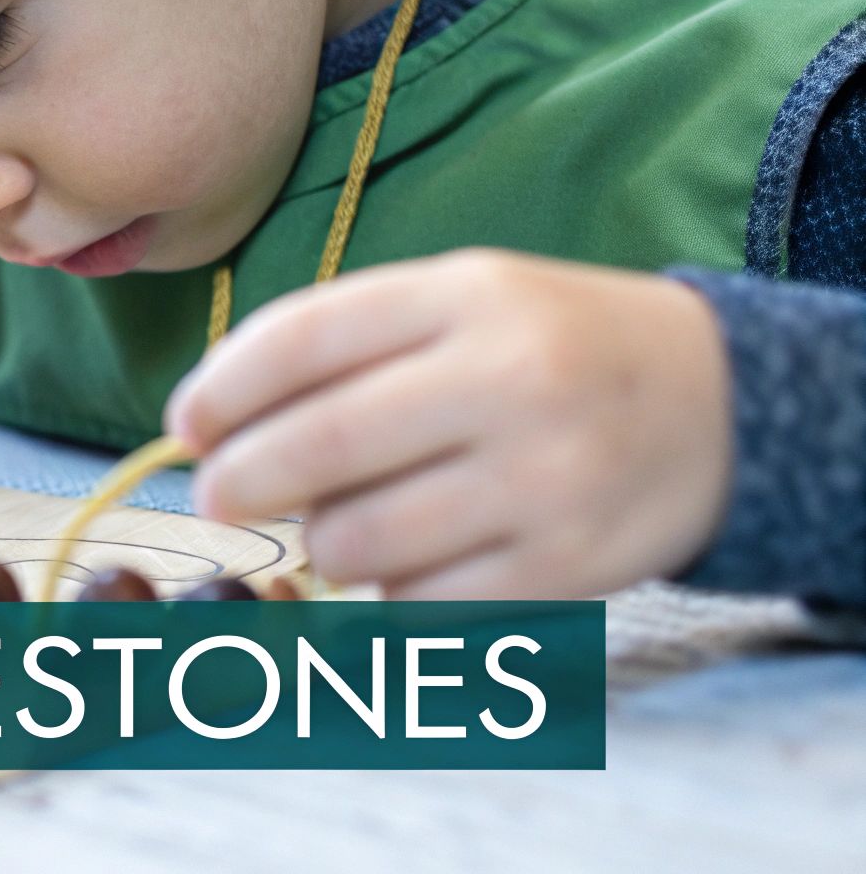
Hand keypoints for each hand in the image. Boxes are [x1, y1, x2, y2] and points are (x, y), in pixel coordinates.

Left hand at [164, 249, 733, 599]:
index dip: (221, 388)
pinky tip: (408, 558)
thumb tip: (206, 421)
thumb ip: (341, 343)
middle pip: (320, 446)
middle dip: (240, 480)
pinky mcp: (564, 568)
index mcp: (468, 297)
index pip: (303, 338)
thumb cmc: (545, 347)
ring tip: (340, 520)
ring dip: (320, 542)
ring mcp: (542, 480)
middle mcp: (509, 381)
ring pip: (358, 540)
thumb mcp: (458, 301)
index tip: (185, 425)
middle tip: (219, 494)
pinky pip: (418, 603)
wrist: (715, 403)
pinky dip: (387, 591)